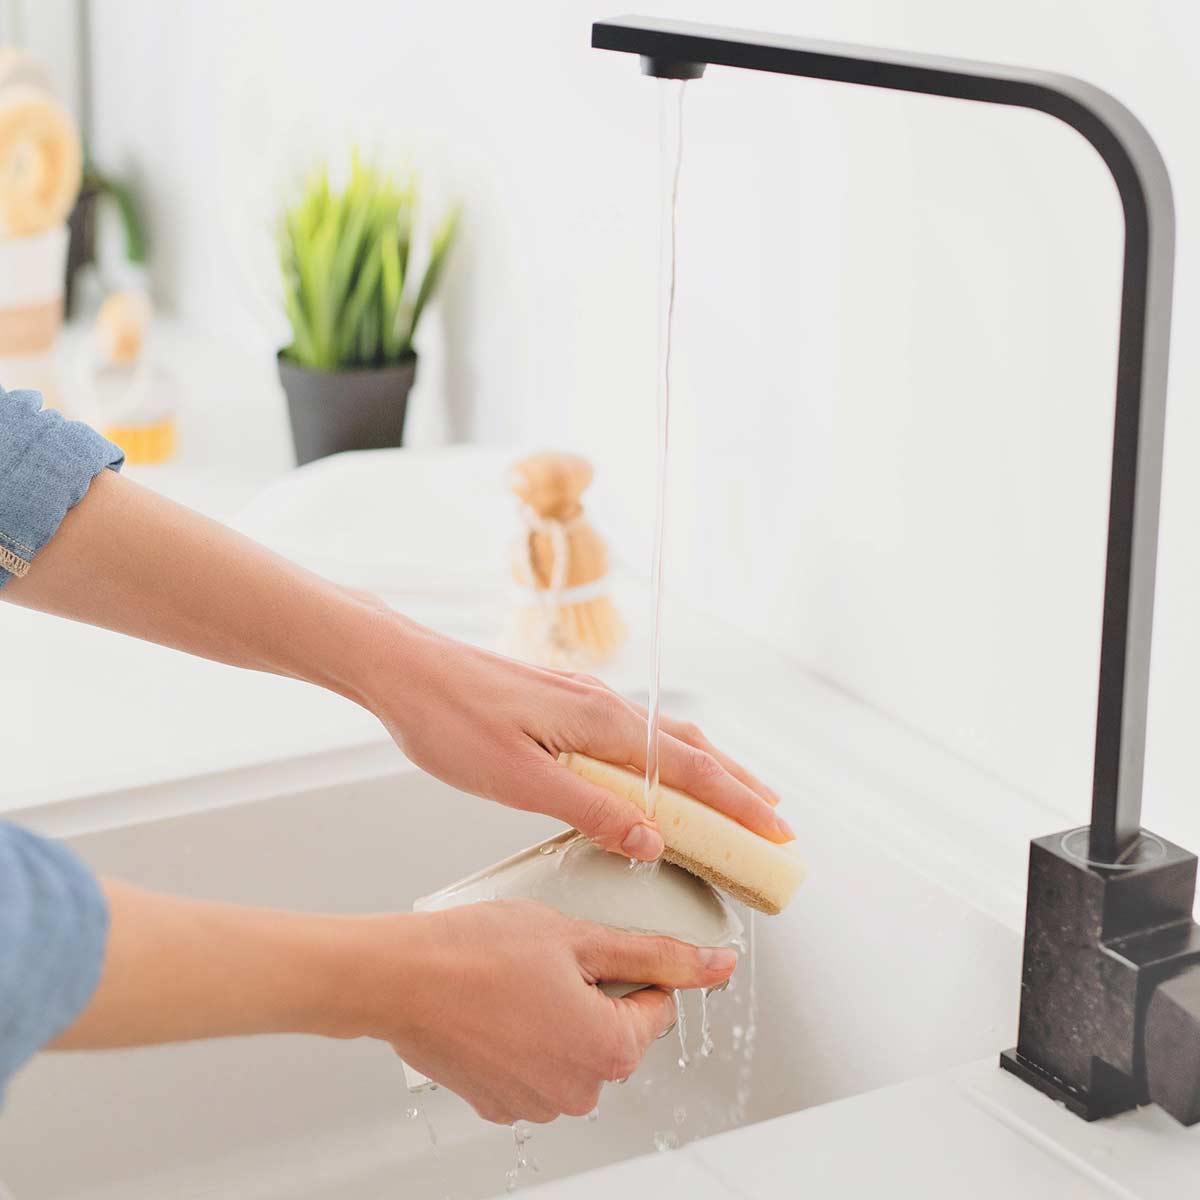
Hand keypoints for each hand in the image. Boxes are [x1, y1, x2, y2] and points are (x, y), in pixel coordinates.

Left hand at [367, 618, 792, 860]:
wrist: (402, 669)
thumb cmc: (449, 722)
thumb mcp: (517, 779)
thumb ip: (589, 808)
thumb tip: (654, 840)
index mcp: (601, 723)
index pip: (689, 769)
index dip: (738, 804)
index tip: (776, 833)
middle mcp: (604, 704)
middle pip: (691, 749)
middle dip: (739, 786)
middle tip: (776, 823)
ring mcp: (585, 699)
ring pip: (665, 738)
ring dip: (709, 770)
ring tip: (739, 796)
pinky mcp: (564, 700)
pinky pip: (635, 732)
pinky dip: (667, 758)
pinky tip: (659, 772)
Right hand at [368, 899, 736, 1123]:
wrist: (398, 978)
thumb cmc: (477, 951)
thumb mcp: (577, 936)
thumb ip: (654, 954)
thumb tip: (715, 964)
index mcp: (610, 1051)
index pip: (658, 1007)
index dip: (630, 967)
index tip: (596, 949)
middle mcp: (579, 1091)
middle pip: (615, 1031)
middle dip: (593, 992)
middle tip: (548, 958)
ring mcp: (535, 1104)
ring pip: (573, 1048)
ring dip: (558, 1015)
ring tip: (516, 979)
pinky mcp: (498, 1104)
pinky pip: (534, 1065)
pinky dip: (525, 1036)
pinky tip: (496, 1004)